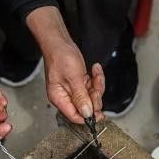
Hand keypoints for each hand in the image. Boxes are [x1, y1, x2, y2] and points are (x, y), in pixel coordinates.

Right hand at [26, 6, 104, 123]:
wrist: (59, 41)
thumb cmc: (60, 56)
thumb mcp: (73, 78)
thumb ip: (81, 97)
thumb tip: (87, 114)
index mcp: (59, 98)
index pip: (74, 116)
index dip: (88, 117)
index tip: (99, 114)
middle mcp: (65, 97)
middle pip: (85, 108)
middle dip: (95, 98)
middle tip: (97, 88)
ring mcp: (72, 90)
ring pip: (91, 97)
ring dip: (97, 86)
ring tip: (96, 73)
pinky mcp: (79, 84)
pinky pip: (91, 88)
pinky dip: (96, 79)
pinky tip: (95, 69)